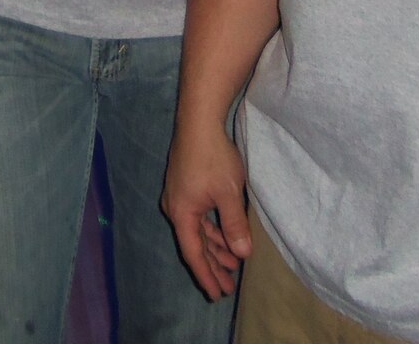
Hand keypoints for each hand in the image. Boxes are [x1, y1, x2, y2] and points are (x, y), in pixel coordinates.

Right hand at [160, 130, 251, 299]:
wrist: (198, 122)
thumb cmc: (213, 158)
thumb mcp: (229, 194)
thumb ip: (234, 225)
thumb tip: (242, 254)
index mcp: (182, 214)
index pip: (194, 253)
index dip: (206, 275)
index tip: (217, 294)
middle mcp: (175, 208)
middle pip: (194, 244)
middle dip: (213, 266)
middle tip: (229, 286)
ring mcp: (179, 197)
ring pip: (197, 231)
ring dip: (215, 247)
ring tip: (233, 263)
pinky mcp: (185, 187)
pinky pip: (198, 218)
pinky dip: (212, 230)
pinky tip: (225, 235)